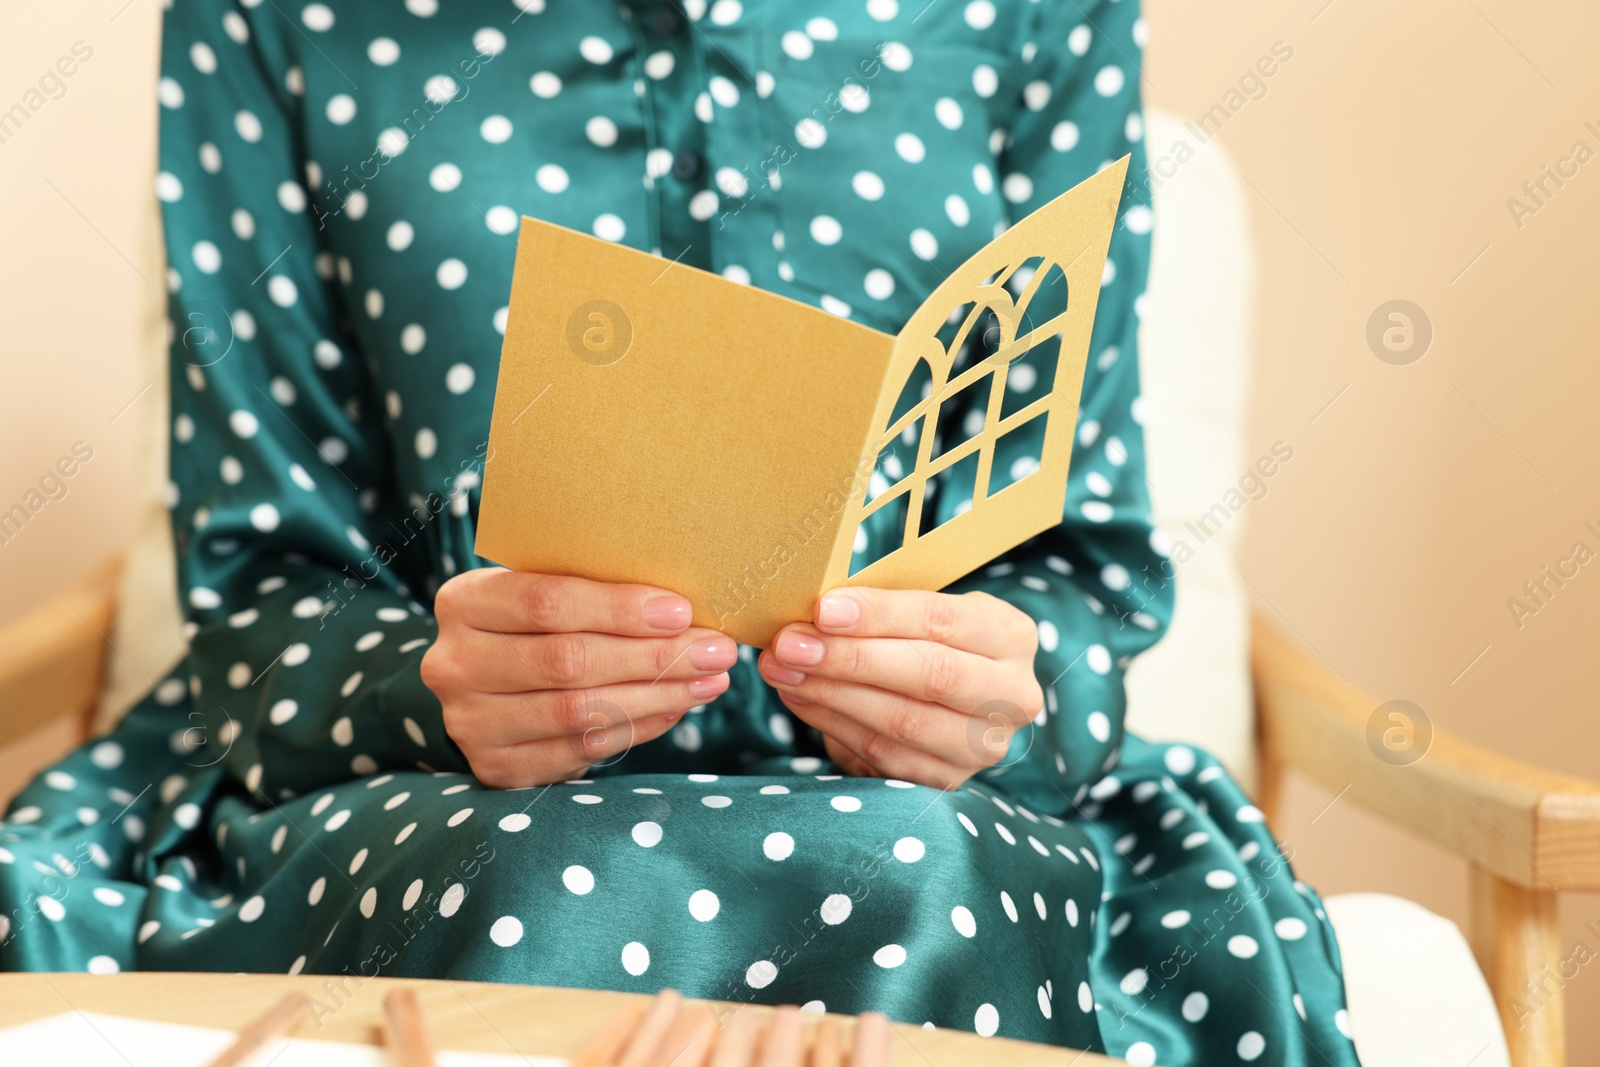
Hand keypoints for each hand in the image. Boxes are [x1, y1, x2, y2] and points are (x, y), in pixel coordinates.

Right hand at [423, 568, 735, 787]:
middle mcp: (454, 664)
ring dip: (656, 696)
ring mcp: (470, 722)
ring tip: (708, 681)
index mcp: (464, 603)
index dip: (619, 608)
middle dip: (652, 656)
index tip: (682, 611)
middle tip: (715, 650)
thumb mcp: (542, 591)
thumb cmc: (531, 625)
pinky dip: (636, 728)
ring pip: (579, 711)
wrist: (481, 685)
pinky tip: (674, 709)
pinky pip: (580, 749)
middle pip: (568, 661)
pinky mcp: (496, 767)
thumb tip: (682, 606)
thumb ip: (590, 588)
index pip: (546, 602)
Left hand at [757, 588, 1043, 790]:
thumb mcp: (916, 612)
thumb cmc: (921, 639)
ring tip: (784, 671)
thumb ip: (877, 610)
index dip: (880, 615)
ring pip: (904, 720)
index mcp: (1010, 635)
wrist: (943, 700)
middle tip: (790, 644)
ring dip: (832, 693)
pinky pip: (884, 754)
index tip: (824, 609)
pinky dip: (833, 724)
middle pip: (929, 674)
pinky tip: (800, 699)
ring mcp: (985, 745)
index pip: (943, 620)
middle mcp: (1012, 694)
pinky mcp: (949, 780)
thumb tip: (811, 613)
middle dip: (850, 658)